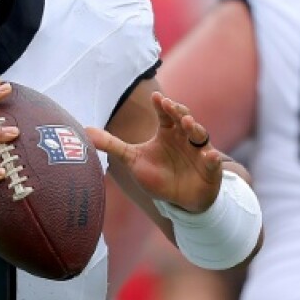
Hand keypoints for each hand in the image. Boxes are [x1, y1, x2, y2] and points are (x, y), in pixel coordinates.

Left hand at [87, 92, 223, 213]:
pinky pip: (214, 162)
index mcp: (168, 132)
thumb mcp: (132, 160)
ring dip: (195, 128)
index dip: (163, 106)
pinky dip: (213, 158)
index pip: (166, 114)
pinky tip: (210, 156)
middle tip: (170, 106)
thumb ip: (112, 145)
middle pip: (183, 119)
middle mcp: (185, 138)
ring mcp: (199, 152)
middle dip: (178, 112)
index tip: (157, 98)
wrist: (180, 201)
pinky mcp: (210, 169)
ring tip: (188, 123)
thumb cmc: (158, 176)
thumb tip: (85, 132)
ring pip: (200, 135)